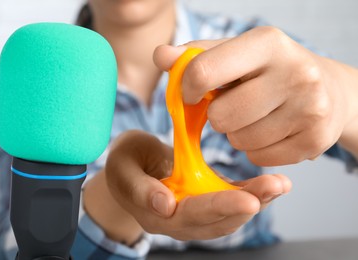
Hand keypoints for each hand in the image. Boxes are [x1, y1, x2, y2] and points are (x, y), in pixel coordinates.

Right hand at [106, 130, 290, 240]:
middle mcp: (180, 220)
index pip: (190, 216)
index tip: (246, 200)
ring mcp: (195, 213)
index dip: (218, 207)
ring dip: (257, 201)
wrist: (132, 166)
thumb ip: (139, 188)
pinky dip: (253, 194)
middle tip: (273, 188)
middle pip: (216, 221)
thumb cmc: (126, 162)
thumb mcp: (123, 167)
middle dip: (246, 205)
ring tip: (280, 184)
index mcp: (156, 214)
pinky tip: (273, 185)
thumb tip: (164, 207)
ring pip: (229, 216)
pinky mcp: (207, 199)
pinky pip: (231, 201)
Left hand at [154, 26, 357, 164]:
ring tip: (256, 117)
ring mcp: (310, 108)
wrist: (328, 90)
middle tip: (234, 106)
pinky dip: (256, 150)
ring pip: (239, 141)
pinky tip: (272, 131)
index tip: (191, 95)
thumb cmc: (268, 70)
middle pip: (221, 116)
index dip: (187, 90)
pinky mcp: (315, 139)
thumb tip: (160, 56)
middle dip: (218, 116)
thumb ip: (194, 56)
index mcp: (267, 43)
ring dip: (238, 134)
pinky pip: (259, 158)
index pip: (202, 72)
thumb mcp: (234, 53)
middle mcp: (295, 72)